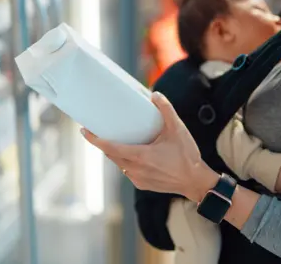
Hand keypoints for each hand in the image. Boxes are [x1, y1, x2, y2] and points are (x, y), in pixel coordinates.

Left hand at [82, 92, 218, 201]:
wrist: (196, 181)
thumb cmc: (187, 156)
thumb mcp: (177, 129)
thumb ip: (166, 110)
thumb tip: (155, 94)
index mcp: (139, 156)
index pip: (109, 147)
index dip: (95, 139)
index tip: (84, 131)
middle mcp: (135, 169)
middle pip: (112, 155)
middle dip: (104, 143)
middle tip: (100, 131)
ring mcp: (138, 179)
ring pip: (119, 164)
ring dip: (116, 153)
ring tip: (117, 140)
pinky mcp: (143, 184)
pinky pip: (128, 171)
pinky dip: (127, 162)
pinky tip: (134, 154)